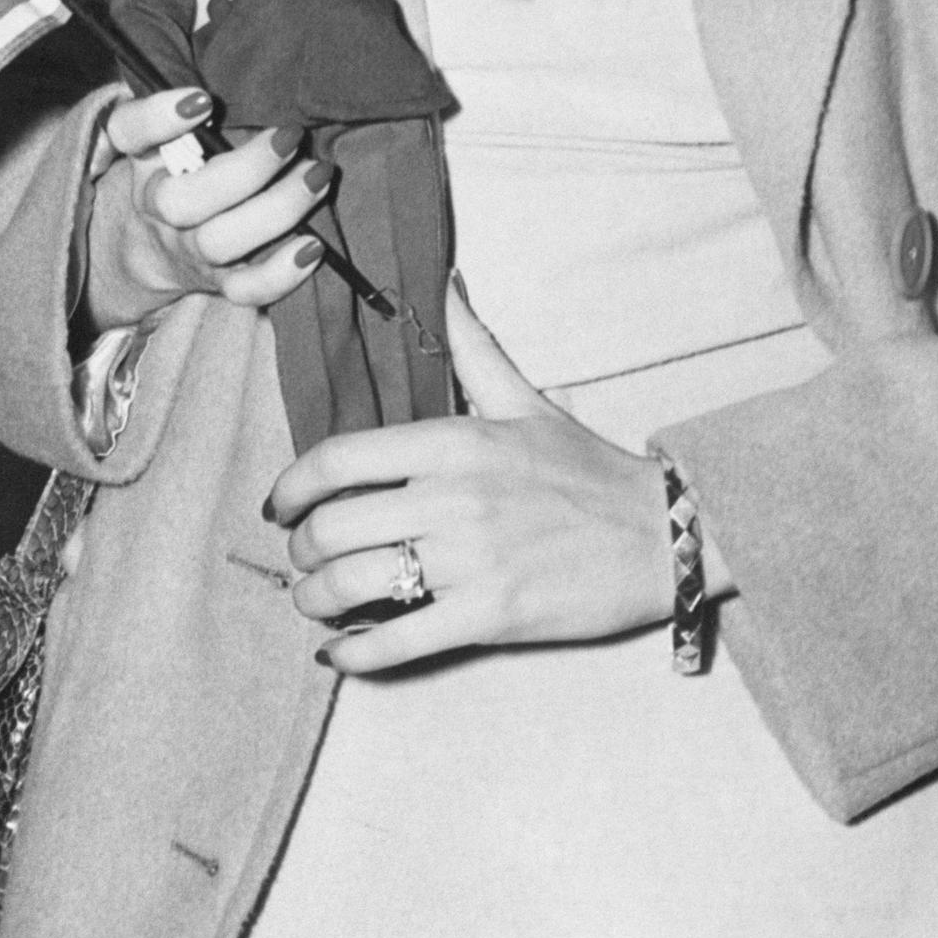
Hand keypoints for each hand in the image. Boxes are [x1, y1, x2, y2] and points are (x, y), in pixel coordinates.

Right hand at [81, 88, 330, 333]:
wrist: (154, 244)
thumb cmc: (178, 168)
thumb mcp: (169, 131)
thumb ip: (185, 106)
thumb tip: (227, 89)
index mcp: (144, 158)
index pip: (129, 132)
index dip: (159, 119)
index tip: (203, 100)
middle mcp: (159, 207)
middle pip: (182, 202)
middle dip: (245, 170)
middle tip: (290, 136)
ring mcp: (188, 250)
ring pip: (219, 242)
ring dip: (277, 209)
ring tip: (318, 176)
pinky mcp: (219, 282)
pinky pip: (245, 290)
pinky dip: (280, 274)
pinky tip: (313, 246)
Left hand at [269, 282, 680, 673]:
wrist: (658, 534)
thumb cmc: (586, 469)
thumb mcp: (526, 399)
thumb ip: (473, 345)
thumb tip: (445, 282)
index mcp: (455, 440)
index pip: (341, 457)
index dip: (292, 485)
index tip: (279, 504)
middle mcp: (453, 497)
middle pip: (333, 527)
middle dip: (300, 550)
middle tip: (303, 559)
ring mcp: (470, 560)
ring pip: (353, 586)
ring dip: (316, 601)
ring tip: (315, 602)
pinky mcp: (488, 617)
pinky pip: (396, 643)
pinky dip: (353, 654)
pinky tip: (337, 652)